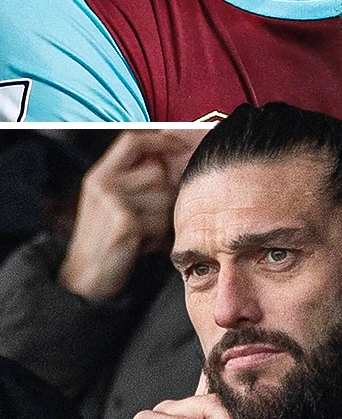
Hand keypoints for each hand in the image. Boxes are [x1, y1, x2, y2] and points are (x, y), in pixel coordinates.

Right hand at [59, 129, 204, 300]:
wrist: (86, 279)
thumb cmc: (109, 242)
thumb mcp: (114, 204)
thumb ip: (136, 181)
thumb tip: (175, 159)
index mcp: (100, 175)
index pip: (133, 140)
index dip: (159, 140)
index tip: (179, 146)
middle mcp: (103, 183)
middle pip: (157, 171)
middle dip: (165, 195)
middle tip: (150, 218)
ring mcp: (111, 201)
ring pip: (164, 196)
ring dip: (162, 217)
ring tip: (143, 233)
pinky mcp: (124, 222)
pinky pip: (161, 219)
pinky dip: (158, 234)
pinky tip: (141, 244)